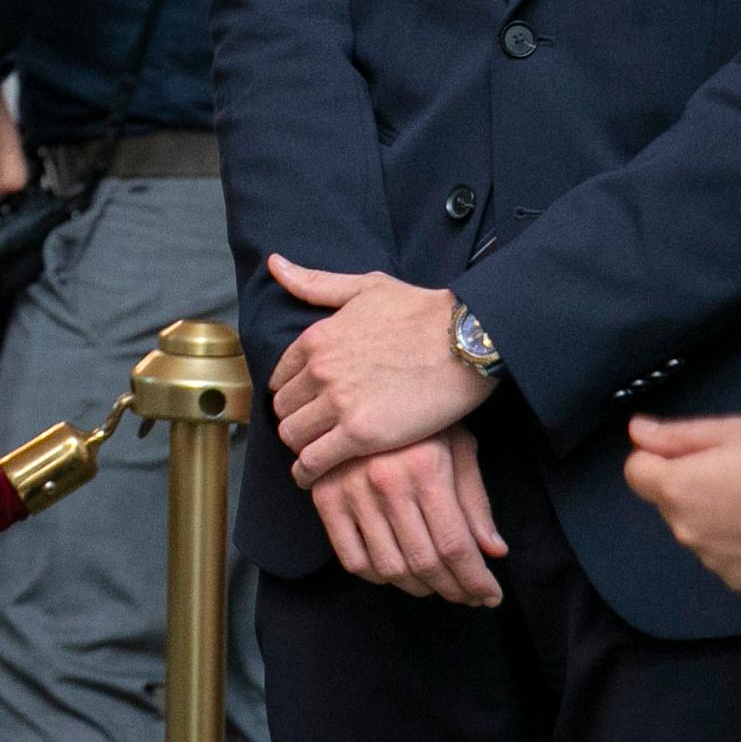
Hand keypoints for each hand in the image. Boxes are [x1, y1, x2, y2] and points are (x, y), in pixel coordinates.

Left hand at [266, 257, 491, 484]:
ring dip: (301, 447)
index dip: (289, 395)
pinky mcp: (361, 434)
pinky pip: (315, 461)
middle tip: (312, 434)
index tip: (303, 406)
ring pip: (293, 436)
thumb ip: (315, 283)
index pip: (279, 378)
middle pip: (283, 410)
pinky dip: (309, 473)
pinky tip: (314, 478)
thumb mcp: (364, 287)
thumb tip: (274, 264)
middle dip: (295, 422)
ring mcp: (338, 403)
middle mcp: (319, 370)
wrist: (466, 339)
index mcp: (316, 339)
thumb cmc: (422, 311)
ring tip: (316, 455)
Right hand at [306, 427, 506, 604]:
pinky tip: (396, 570)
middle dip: (453, 590)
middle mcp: (386, 481)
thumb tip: (494, 551)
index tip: (491, 597)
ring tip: (435, 584)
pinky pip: (351, 559)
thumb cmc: (423, 417)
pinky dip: (377, 576)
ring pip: (389, 567)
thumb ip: (475, 502)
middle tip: (468, 596)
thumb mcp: (459, 447)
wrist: (364, 383)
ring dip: (418, 588)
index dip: (476, 581)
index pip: (455, 546)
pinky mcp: (325, 497)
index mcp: (426, 468)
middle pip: (424, 562)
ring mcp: (350, 490)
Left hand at [624, 415, 740, 593]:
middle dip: (688, 486)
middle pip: (667, 502)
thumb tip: (635, 432)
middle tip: (734, 474)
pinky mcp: (738, 580)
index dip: (657, 458)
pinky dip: (733, 544)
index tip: (690, 454)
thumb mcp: (729, 431)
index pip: (636, 472)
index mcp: (677, 489)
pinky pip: (720, 556)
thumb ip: (674, 435)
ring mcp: (711, 560)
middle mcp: (685, 530)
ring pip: (695, 530)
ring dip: (710, 517)